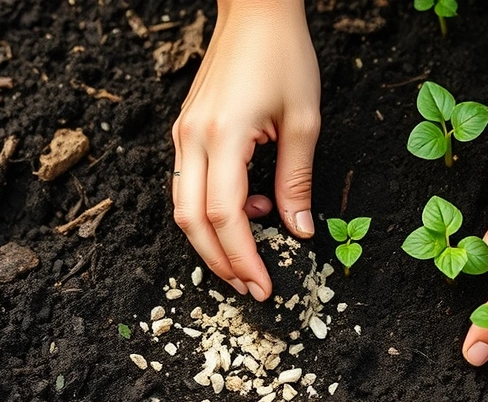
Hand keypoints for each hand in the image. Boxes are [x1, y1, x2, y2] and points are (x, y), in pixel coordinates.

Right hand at [172, 0, 319, 299]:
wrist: (256, 11)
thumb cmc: (284, 56)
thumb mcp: (304, 121)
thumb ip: (297, 181)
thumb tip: (300, 232)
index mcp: (223, 135)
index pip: (225, 215)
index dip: (243, 257)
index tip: (263, 286)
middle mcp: (192, 138)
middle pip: (191, 220)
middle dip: (221, 262)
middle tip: (252, 288)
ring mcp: (183, 134)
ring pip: (183, 207)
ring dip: (214, 240)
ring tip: (253, 255)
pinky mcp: (186, 132)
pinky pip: (189, 185)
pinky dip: (213, 210)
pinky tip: (250, 209)